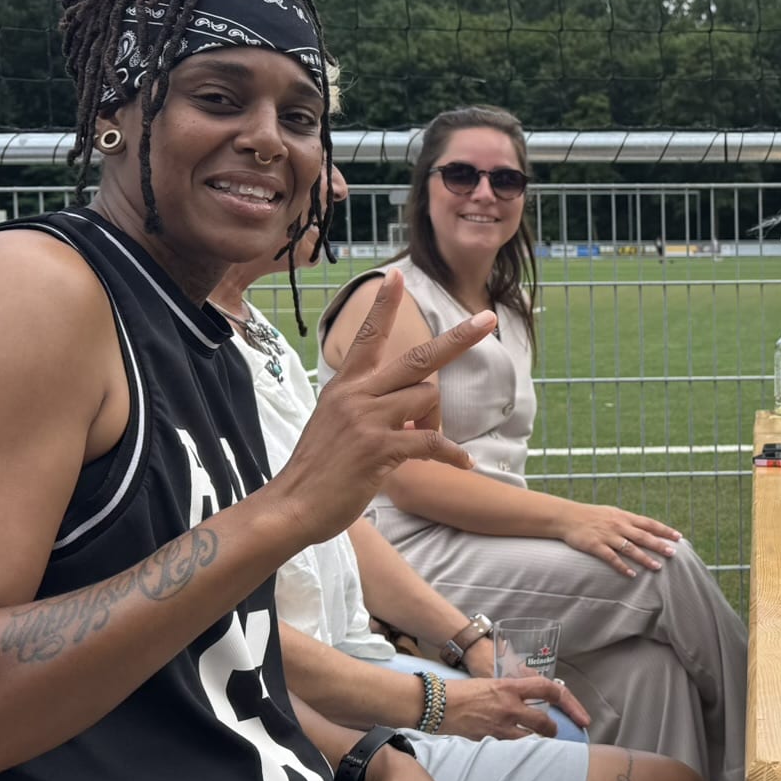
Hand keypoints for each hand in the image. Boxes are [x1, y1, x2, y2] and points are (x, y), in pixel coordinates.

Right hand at [268, 270, 493, 546]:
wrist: (292, 505)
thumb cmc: (319, 468)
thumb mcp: (336, 422)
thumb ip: (370, 405)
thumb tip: (414, 405)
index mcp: (346, 386)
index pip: (368, 336)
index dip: (384, 306)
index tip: (396, 275)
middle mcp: (356, 394)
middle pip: (418, 357)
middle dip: (458, 338)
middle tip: (488, 318)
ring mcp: (367, 419)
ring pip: (427, 399)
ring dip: (435, 422)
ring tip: (421, 443)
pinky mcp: (379, 448)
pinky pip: (431, 442)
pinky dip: (451, 454)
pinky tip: (462, 463)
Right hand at [440, 674, 590, 738]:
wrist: (437, 703)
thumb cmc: (462, 691)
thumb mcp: (491, 683)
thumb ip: (511, 691)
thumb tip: (528, 699)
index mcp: (510, 687)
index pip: (547, 689)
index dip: (567, 701)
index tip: (576, 713)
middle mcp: (509, 706)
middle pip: (544, 721)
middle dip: (552, 729)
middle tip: (553, 732)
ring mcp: (499, 725)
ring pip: (529, 739)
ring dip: (536, 742)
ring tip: (536, 744)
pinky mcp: (489, 739)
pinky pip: (510, 748)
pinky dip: (516, 750)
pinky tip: (517, 753)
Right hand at [559, 504, 681, 579]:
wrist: (567, 517)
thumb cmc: (591, 516)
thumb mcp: (612, 513)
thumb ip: (628, 521)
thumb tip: (645, 528)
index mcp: (624, 517)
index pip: (649, 523)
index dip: (664, 530)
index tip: (678, 537)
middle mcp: (618, 525)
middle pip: (643, 536)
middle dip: (659, 545)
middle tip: (673, 553)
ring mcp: (607, 536)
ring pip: (630, 548)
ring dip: (644, 558)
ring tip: (657, 567)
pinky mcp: (596, 545)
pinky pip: (612, 558)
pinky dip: (622, 566)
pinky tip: (632, 575)